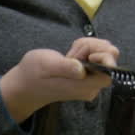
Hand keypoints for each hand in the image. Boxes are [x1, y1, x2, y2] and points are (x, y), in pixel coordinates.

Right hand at [0, 38, 119, 122]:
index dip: (105, 58)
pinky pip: (96, 57)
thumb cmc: (32, 74)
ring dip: (87, 48)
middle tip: (72, 53)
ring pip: (103, 55)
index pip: (111, 73)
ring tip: (68, 56)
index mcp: (84, 86)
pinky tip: (71, 56)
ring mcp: (90, 82)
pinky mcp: (88, 76)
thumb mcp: (45, 65)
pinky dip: (85, 51)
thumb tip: (82, 70)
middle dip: (93, 48)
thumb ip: (65, 67)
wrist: (24, 85)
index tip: (87, 54)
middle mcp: (91, 87)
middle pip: (109, 60)